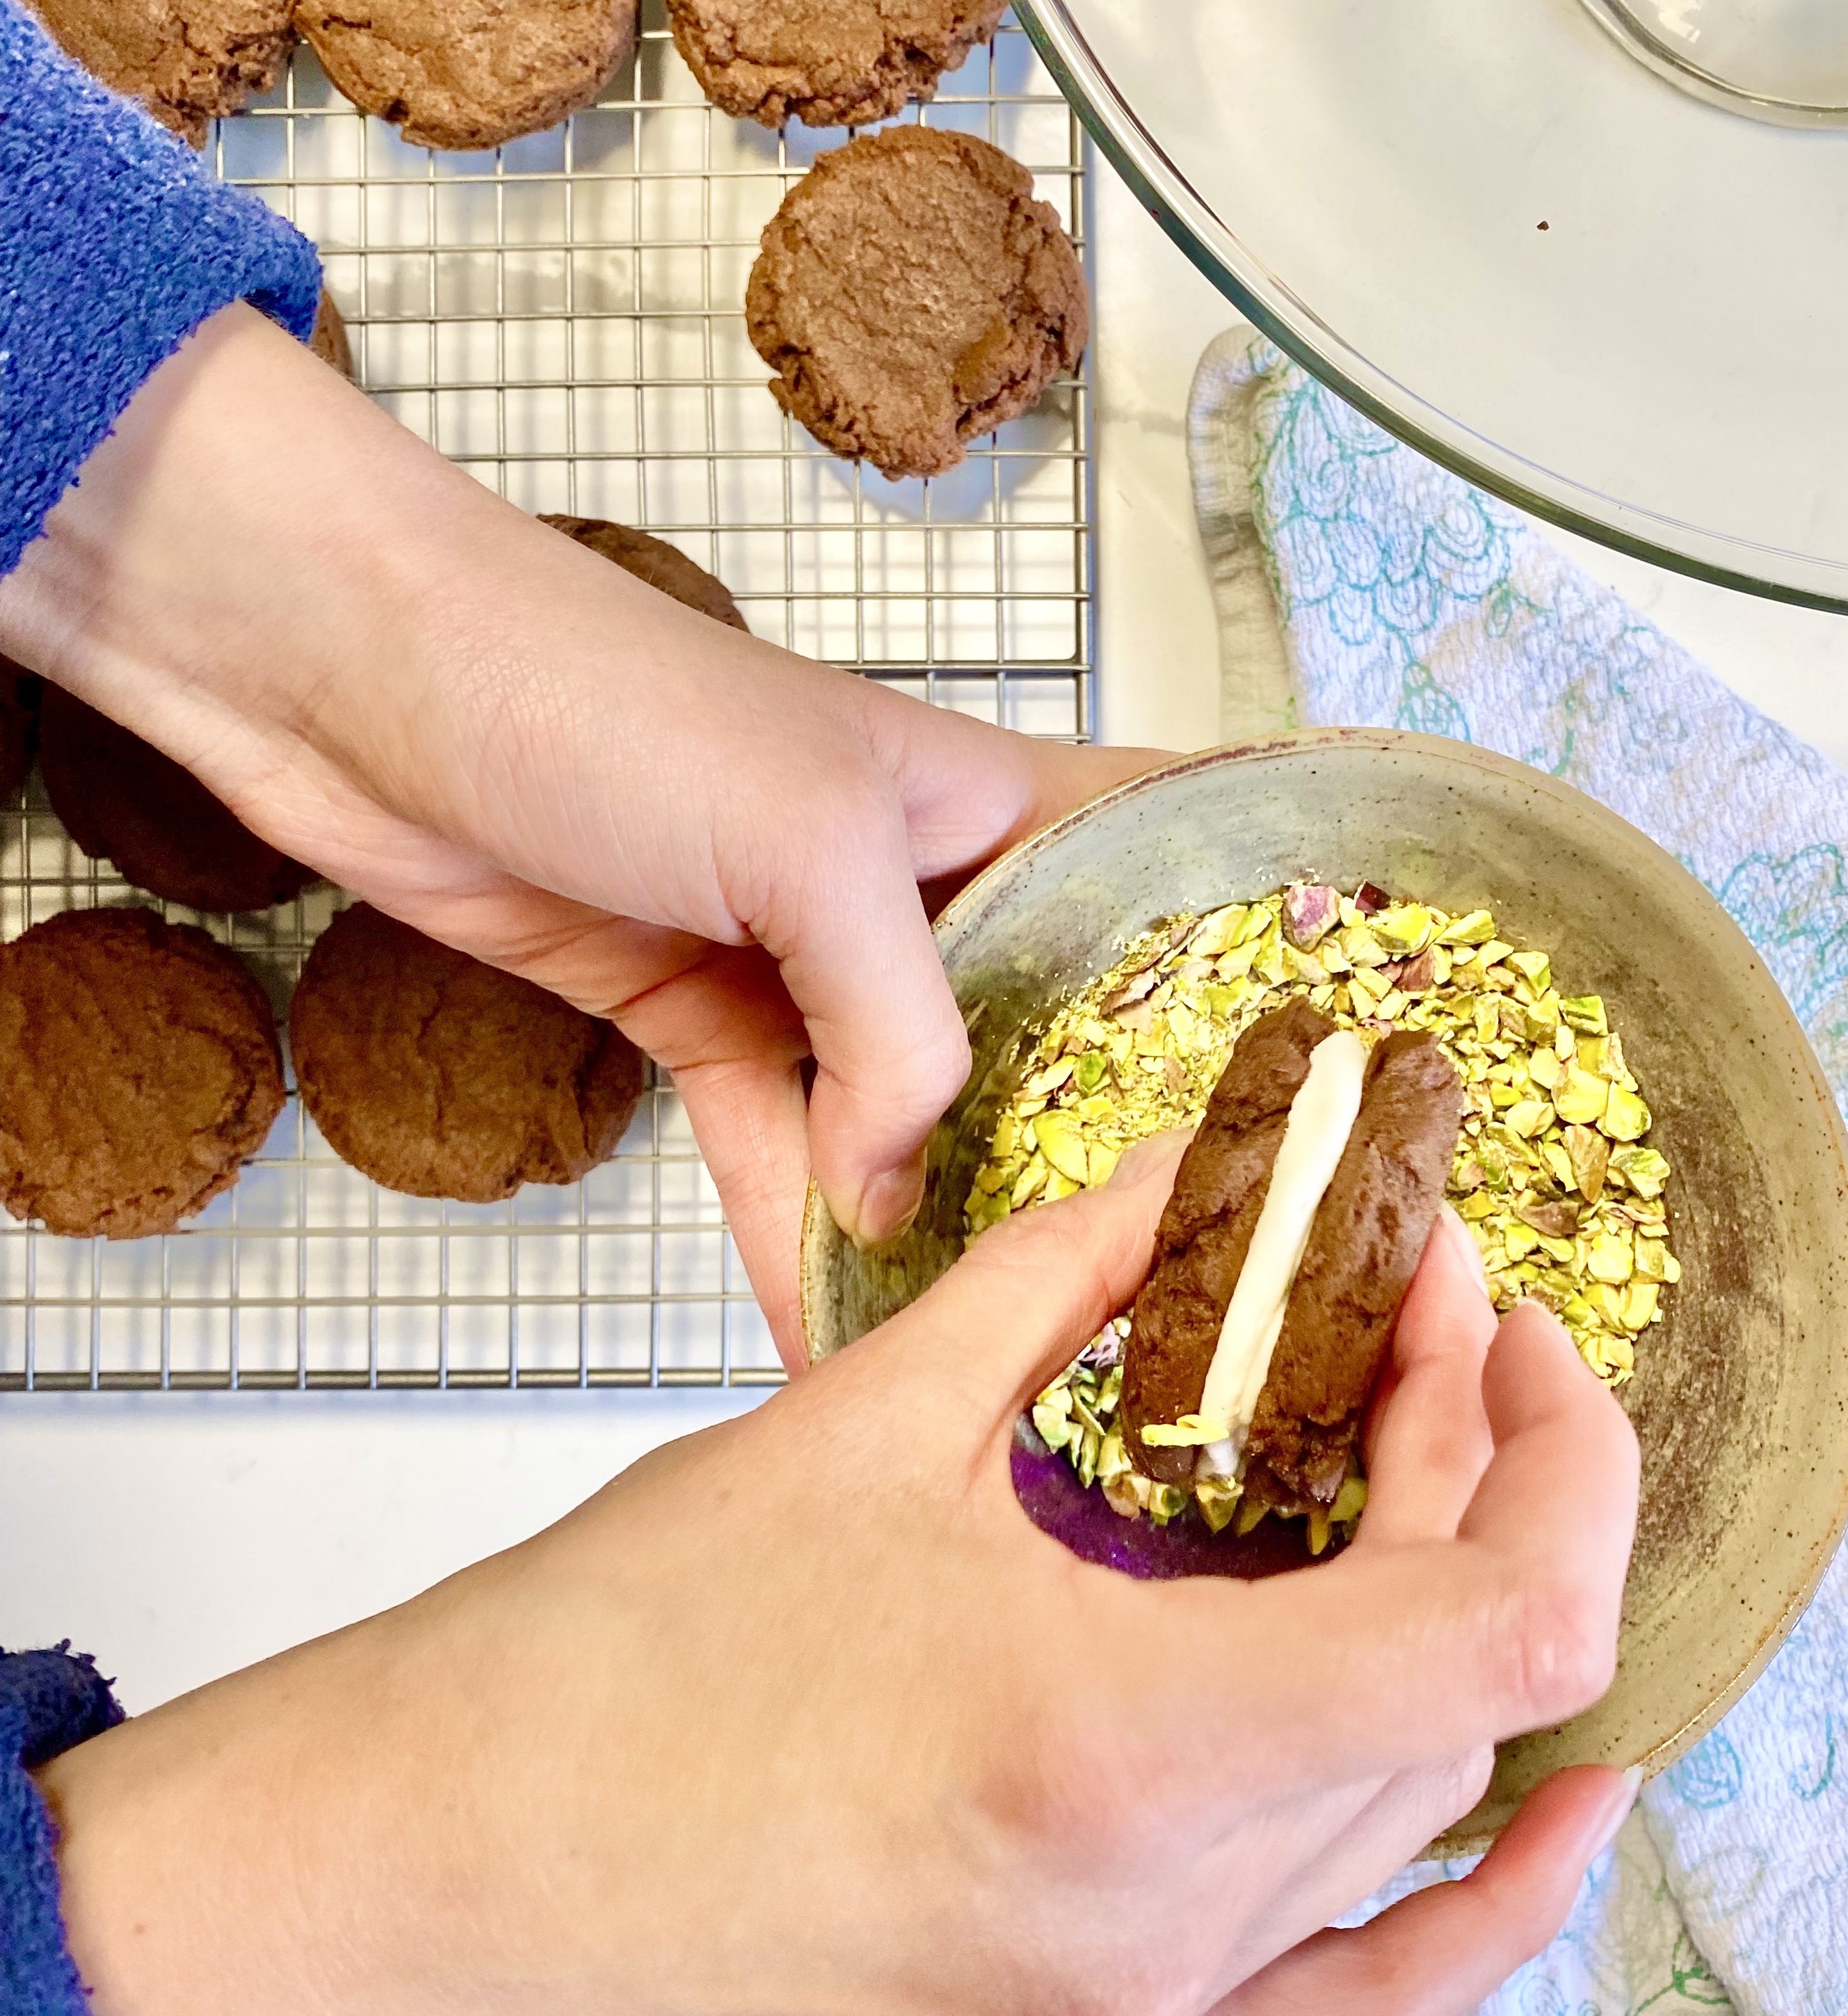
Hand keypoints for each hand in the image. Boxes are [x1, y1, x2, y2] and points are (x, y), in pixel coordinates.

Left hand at [0, 304, 1161, 1350]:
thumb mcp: (806, 845)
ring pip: (900, 1108)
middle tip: (1152, 1281)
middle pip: (1035, 1027)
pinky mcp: (700, 1009)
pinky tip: (827, 1321)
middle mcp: (914, 878)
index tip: (1307, 1077)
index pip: (1157, 866)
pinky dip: (796, 1225)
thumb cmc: (605, 701)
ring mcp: (803, 952)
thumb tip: (897, 1189)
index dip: (1243, 952)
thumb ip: (897, 1026)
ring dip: (925, 1215)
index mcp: (983, 799)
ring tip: (980, 1348)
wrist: (354, 684)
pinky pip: (777, 1141)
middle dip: (1077, 1140)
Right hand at [37, 1137, 1641, 2015]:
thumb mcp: (863, 1426)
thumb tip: (1188, 1171)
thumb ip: (1065, 1281)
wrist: (449, 1879)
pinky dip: (1486, 1886)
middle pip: (1468, 1684)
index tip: (1493, 1311)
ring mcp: (1151, 2004)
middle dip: (1473, 1456)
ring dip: (1463, 1601)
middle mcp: (1168, 1914)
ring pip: (1430, 1808)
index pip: (1503, 1629)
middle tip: (1406, 1303)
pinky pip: (1373, 1985)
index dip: (1566, 1455)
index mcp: (1121, 1746)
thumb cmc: (615, 1666)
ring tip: (1425, 1446)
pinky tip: (1548, 1805)